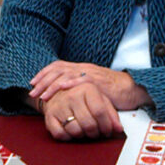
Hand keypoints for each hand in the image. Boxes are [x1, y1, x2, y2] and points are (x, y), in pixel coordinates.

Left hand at [30, 61, 150, 110]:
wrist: (131, 89)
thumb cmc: (113, 92)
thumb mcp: (92, 89)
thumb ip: (80, 89)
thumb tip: (65, 98)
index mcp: (81, 69)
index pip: (58, 66)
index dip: (43, 73)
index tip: (33, 82)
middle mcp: (83, 68)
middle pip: (57, 69)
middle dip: (42, 80)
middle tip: (32, 91)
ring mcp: (89, 73)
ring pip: (65, 74)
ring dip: (51, 84)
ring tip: (42, 95)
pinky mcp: (97, 81)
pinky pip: (80, 80)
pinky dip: (68, 83)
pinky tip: (60, 89)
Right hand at [41, 82, 121, 140]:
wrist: (58, 92)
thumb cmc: (82, 97)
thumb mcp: (99, 99)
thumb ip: (111, 113)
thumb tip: (119, 129)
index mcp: (87, 88)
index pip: (100, 112)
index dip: (106, 125)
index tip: (107, 131)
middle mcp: (72, 95)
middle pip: (89, 124)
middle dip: (95, 133)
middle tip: (96, 133)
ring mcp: (59, 105)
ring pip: (76, 131)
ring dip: (82, 136)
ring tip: (85, 130)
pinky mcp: (49, 116)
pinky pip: (61, 135)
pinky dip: (68, 137)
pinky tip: (72, 131)